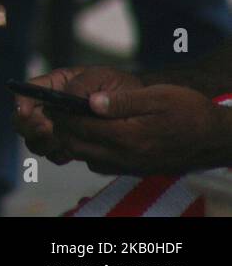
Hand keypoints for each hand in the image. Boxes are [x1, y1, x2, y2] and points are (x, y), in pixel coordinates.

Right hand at [13, 66, 141, 164]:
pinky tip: (71, 152)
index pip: (29, 90)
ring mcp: (58, 127)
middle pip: (23, 119)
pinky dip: (57, 154)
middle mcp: (52, 106)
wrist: (141, 110)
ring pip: (34, 139)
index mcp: (56, 84)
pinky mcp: (67, 144)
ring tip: (60, 141)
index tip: (26, 112)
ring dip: (42, 142)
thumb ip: (83, 84)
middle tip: (47, 129)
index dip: (22, 101)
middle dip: (29, 126)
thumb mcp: (104, 77)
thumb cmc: (121, 87)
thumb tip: (66, 95)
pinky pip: (52, 154)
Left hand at [53, 85, 231, 175]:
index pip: (81, 127)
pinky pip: (100, 164)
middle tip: (56, 109)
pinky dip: (88, 150)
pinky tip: (93, 133)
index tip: (51, 101)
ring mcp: (129, 166)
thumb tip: (90, 101)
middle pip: (77, 146)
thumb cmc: (189, 112)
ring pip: (85, 158)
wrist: (215, 138)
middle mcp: (125, 156)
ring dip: (73, 140)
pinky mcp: (134, 169)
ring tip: (71, 118)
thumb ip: (122, 101)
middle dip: (61, 127)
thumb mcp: (158, 97)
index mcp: (129, 136)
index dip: (62, 113)